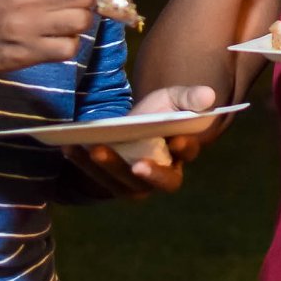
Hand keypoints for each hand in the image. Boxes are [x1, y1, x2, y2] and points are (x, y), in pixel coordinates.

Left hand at [69, 84, 219, 196]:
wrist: (126, 127)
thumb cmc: (154, 112)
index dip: (185, 149)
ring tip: (94, 148)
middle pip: (160, 181)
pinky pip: (97, 179)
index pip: (188, 154)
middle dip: (149, 174)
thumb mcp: (170, 99)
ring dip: (110, 168)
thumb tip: (209, 95)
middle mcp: (162, 174)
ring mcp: (134, 184)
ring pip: (125, 184)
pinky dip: (83, 163)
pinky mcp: (109, 185)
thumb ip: (188, 97)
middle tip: (137, 165)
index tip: (177, 140)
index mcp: (181, 153)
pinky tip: (71, 146)